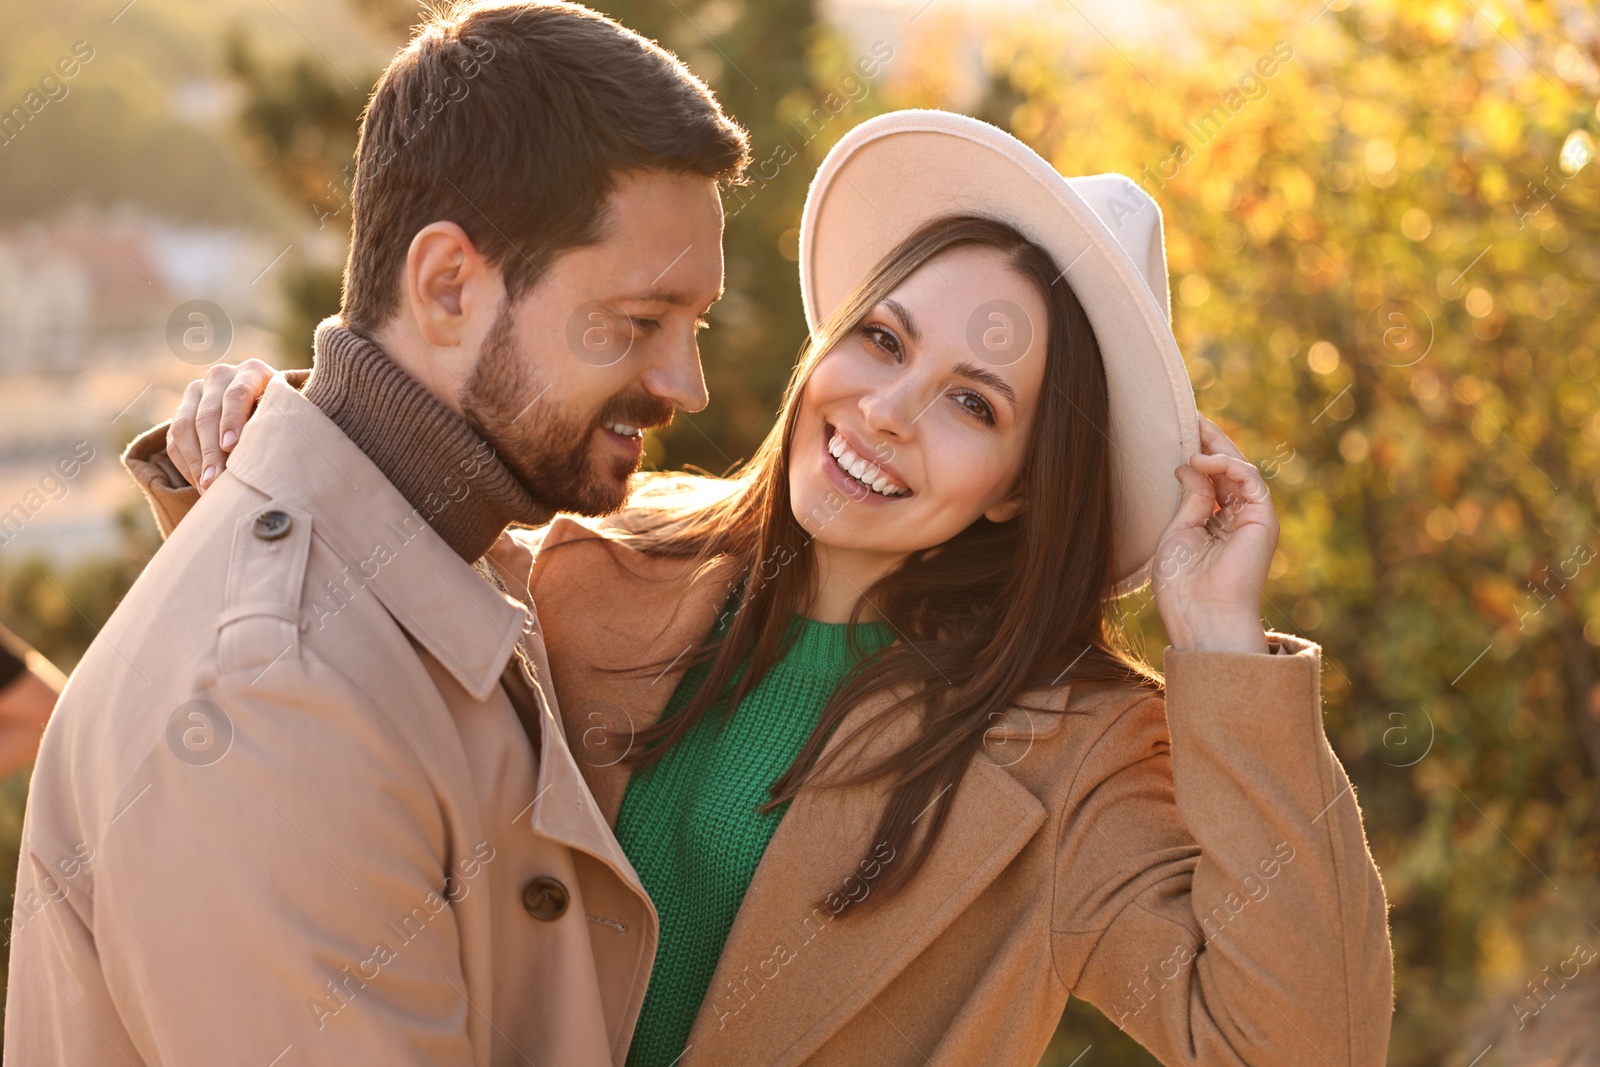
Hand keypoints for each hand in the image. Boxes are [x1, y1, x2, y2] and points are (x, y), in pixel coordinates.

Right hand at [166, 359, 275, 491]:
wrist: (272, 405)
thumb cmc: (288, 416)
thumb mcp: (289, 413)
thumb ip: (279, 424)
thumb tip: (271, 456)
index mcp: (252, 371)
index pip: (237, 394)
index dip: (232, 420)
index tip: (231, 447)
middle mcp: (221, 376)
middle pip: (208, 413)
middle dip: (210, 450)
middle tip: (215, 480)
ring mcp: (198, 391)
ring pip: (184, 425)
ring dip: (194, 460)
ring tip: (206, 487)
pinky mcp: (183, 409)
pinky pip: (174, 437)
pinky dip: (185, 462)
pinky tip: (198, 483)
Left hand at [1151, 415, 1277, 653]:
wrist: (1202, 615)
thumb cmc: (1182, 583)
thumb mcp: (1178, 531)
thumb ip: (1190, 497)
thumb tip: (1189, 462)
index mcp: (1212, 523)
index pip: (1208, 479)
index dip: (1195, 453)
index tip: (1176, 428)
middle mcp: (1234, 518)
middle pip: (1226, 470)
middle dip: (1208, 441)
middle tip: (1188, 415)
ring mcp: (1251, 518)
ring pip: (1239, 470)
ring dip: (1216, 447)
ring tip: (1192, 430)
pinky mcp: (1263, 520)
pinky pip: (1250, 480)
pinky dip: (1229, 465)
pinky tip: (1203, 459)